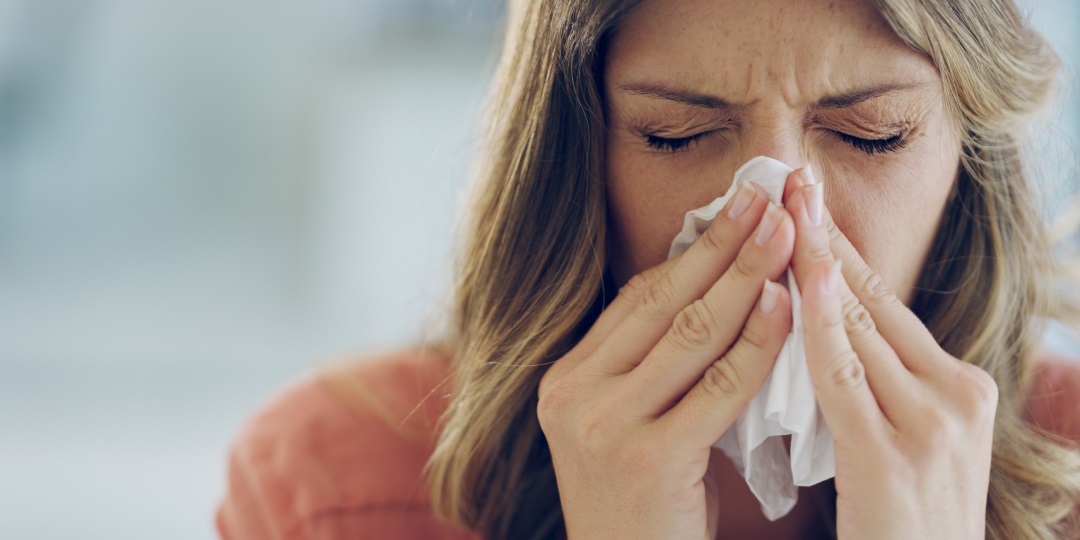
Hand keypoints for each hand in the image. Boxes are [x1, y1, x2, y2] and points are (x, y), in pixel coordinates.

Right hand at [537, 181, 793, 538]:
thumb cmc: (646, 508)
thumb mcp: (631, 426)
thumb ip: (656, 367)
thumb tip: (715, 289)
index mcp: (567, 380)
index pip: (638, 299)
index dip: (692, 250)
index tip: (736, 208)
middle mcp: (574, 395)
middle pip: (663, 303)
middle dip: (722, 244)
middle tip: (768, 196)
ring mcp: (603, 426)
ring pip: (691, 334)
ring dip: (747, 277)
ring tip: (788, 234)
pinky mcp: (645, 459)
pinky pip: (716, 388)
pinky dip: (757, 344)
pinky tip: (789, 308)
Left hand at [783, 167, 996, 539]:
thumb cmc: (901, 525)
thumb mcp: (902, 440)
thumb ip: (873, 385)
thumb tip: (822, 325)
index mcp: (959, 388)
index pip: (887, 303)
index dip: (843, 250)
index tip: (807, 202)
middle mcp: (956, 395)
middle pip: (875, 300)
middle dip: (826, 237)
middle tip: (790, 180)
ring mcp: (931, 424)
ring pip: (859, 326)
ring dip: (814, 261)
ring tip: (783, 207)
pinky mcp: (892, 457)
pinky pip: (842, 377)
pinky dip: (816, 324)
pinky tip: (793, 280)